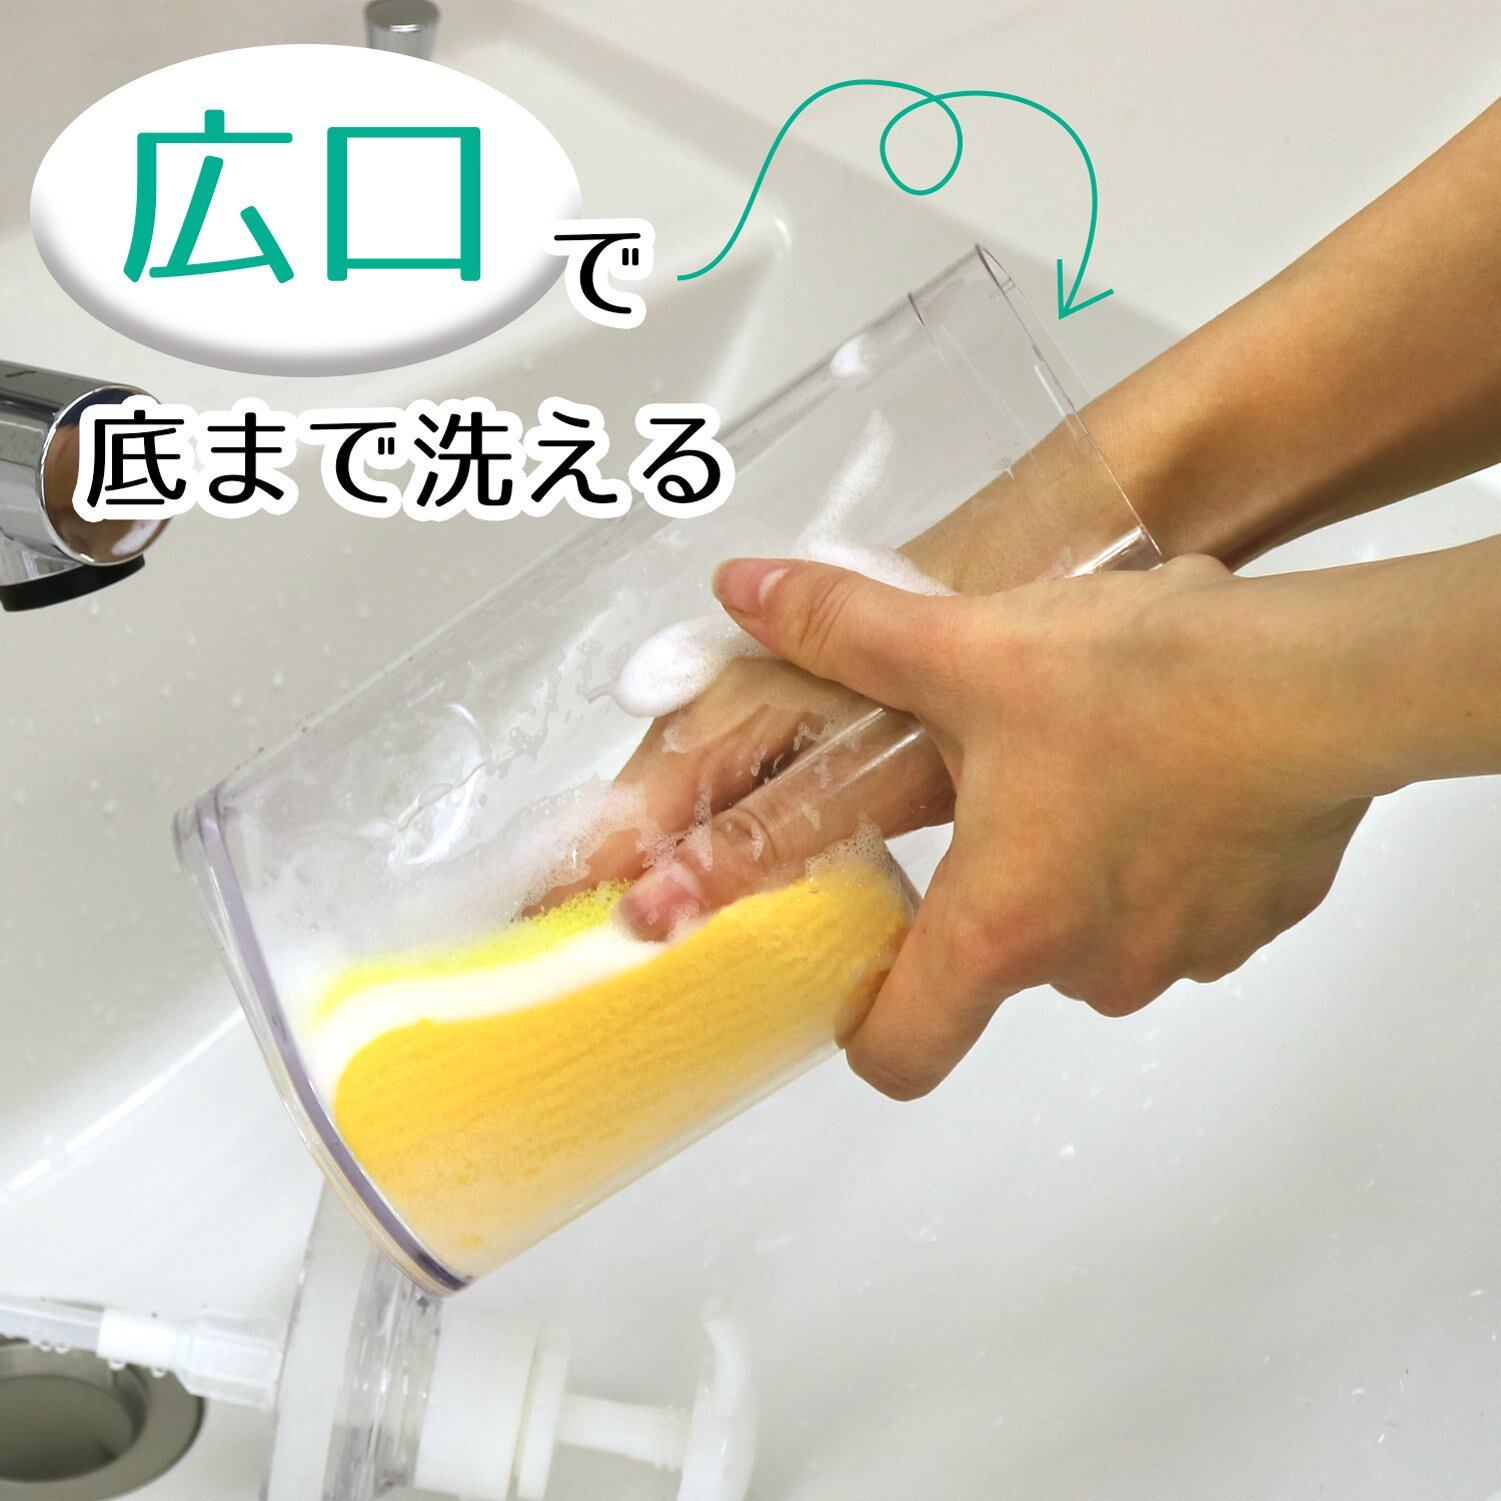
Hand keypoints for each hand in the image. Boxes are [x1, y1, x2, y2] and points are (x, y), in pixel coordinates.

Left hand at [658, 554, 1373, 1098]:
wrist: (1320, 680)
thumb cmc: (1141, 683)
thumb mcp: (965, 648)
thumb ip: (840, 629)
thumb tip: (741, 591)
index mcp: (999, 927)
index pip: (901, 1055)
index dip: (868, 1025)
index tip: (861, 967)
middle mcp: (1088, 968)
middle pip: (999, 965)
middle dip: (991, 885)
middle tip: (1002, 787)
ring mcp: (1182, 957)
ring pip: (1093, 932)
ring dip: (1081, 865)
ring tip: (1099, 763)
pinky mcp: (1257, 924)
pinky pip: (1178, 909)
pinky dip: (1161, 858)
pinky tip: (1176, 772)